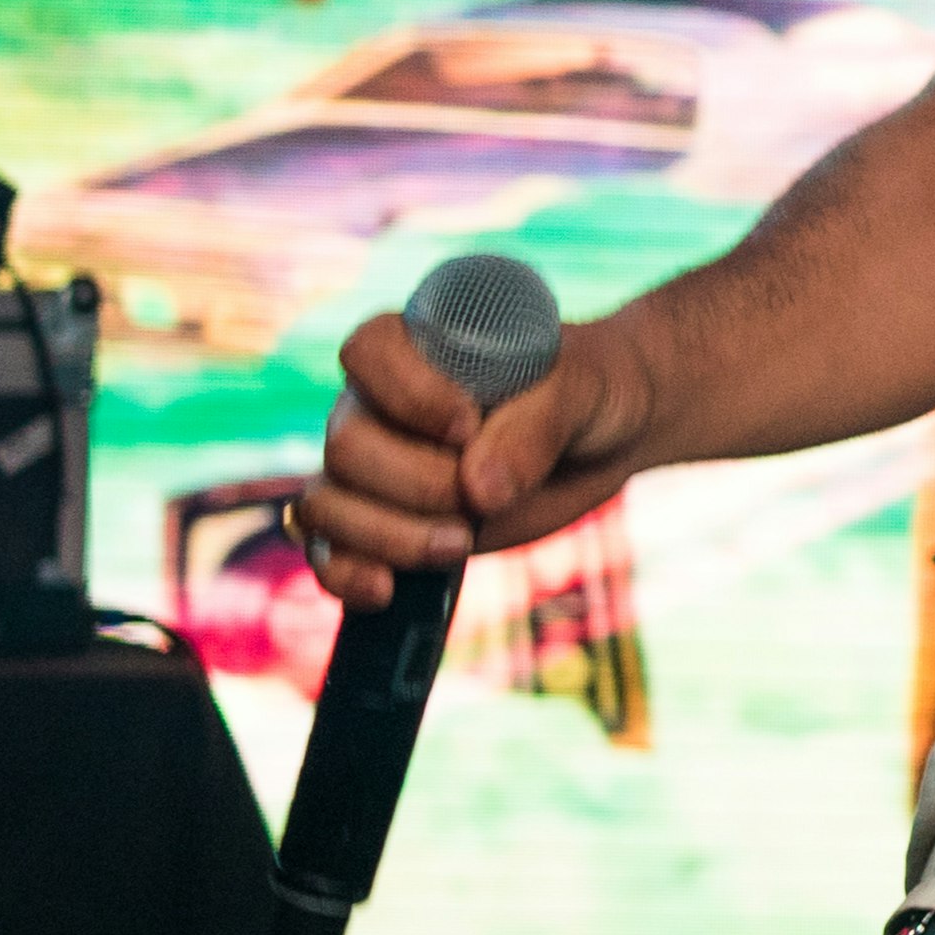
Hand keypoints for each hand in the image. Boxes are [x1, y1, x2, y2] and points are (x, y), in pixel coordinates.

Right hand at [293, 309, 655, 610]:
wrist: (606, 436)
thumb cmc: (592, 390)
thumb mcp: (582, 390)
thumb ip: (536, 426)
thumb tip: (479, 490)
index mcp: (420, 344)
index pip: (367, 351)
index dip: (408, 394)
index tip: (469, 425)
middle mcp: (381, 402)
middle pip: (346, 445)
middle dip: (417, 484)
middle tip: (484, 498)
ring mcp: (376, 467)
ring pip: (327, 504)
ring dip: (390, 535)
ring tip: (462, 542)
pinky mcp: (385, 522)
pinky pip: (328, 552)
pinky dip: (346, 575)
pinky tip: (387, 590)